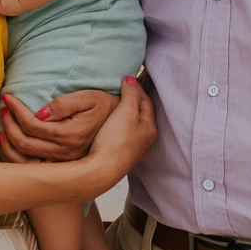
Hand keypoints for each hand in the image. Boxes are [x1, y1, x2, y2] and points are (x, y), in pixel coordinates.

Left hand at [0, 89, 117, 161]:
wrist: (117, 123)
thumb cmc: (101, 105)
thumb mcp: (87, 97)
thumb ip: (64, 104)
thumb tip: (40, 113)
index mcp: (70, 135)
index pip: (32, 125)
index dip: (16, 110)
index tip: (8, 97)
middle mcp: (65, 153)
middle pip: (25, 142)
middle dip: (9, 124)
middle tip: (4, 107)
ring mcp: (62, 162)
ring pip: (24, 158)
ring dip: (8, 140)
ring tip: (3, 121)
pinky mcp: (59, 165)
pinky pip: (29, 164)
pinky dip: (14, 153)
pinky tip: (7, 141)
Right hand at [83, 76, 156, 194]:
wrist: (100, 170)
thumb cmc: (115, 141)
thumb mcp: (126, 111)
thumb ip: (131, 93)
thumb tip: (132, 80)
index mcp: (150, 129)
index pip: (146, 102)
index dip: (137, 88)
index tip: (126, 78)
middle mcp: (144, 141)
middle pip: (140, 114)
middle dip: (132, 100)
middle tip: (121, 89)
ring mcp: (132, 150)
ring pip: (130, 125)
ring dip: (124, 113)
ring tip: (114, 104)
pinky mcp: (119, 155)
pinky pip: (121, 134)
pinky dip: (117, 125)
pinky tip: (110, 124)